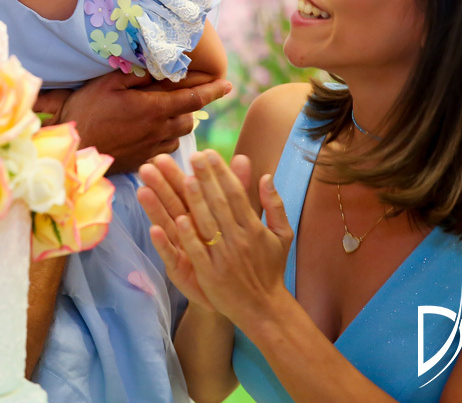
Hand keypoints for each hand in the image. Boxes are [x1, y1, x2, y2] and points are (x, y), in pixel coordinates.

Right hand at [49, 73, 231, 173]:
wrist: (72, 149)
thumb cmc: (86, 111)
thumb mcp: (109, 83)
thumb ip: (137, 75)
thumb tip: (159, 65)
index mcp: (154, 109)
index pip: (194, 99)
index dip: (213, 91)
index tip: (227, 85)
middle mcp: (158, 130)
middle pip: (189, 118)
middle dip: (190, 107)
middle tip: (181, 96)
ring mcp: (151, 149)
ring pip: (179, 135)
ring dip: (178, 123)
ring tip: (165, 114)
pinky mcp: (143, 161)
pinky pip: (165, 150)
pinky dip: (165, 140)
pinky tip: (151, 132)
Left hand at [150, 150, 294, 324]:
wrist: (264, 308)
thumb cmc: (271, 269)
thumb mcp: (282, 235)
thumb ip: (274, 205)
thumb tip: (266, 175)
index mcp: (254, 228)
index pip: (236, 194)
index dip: (221, 173)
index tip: (208, 153)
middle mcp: (239, 240)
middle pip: (220, 204)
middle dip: (206, 179)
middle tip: (192, 156)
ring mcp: (224, 257)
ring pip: (208, 224)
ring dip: (196, 201)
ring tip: (185, 178)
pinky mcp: (210, 274)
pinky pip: (198, 252)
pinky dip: (189, 236)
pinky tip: (178, 219)